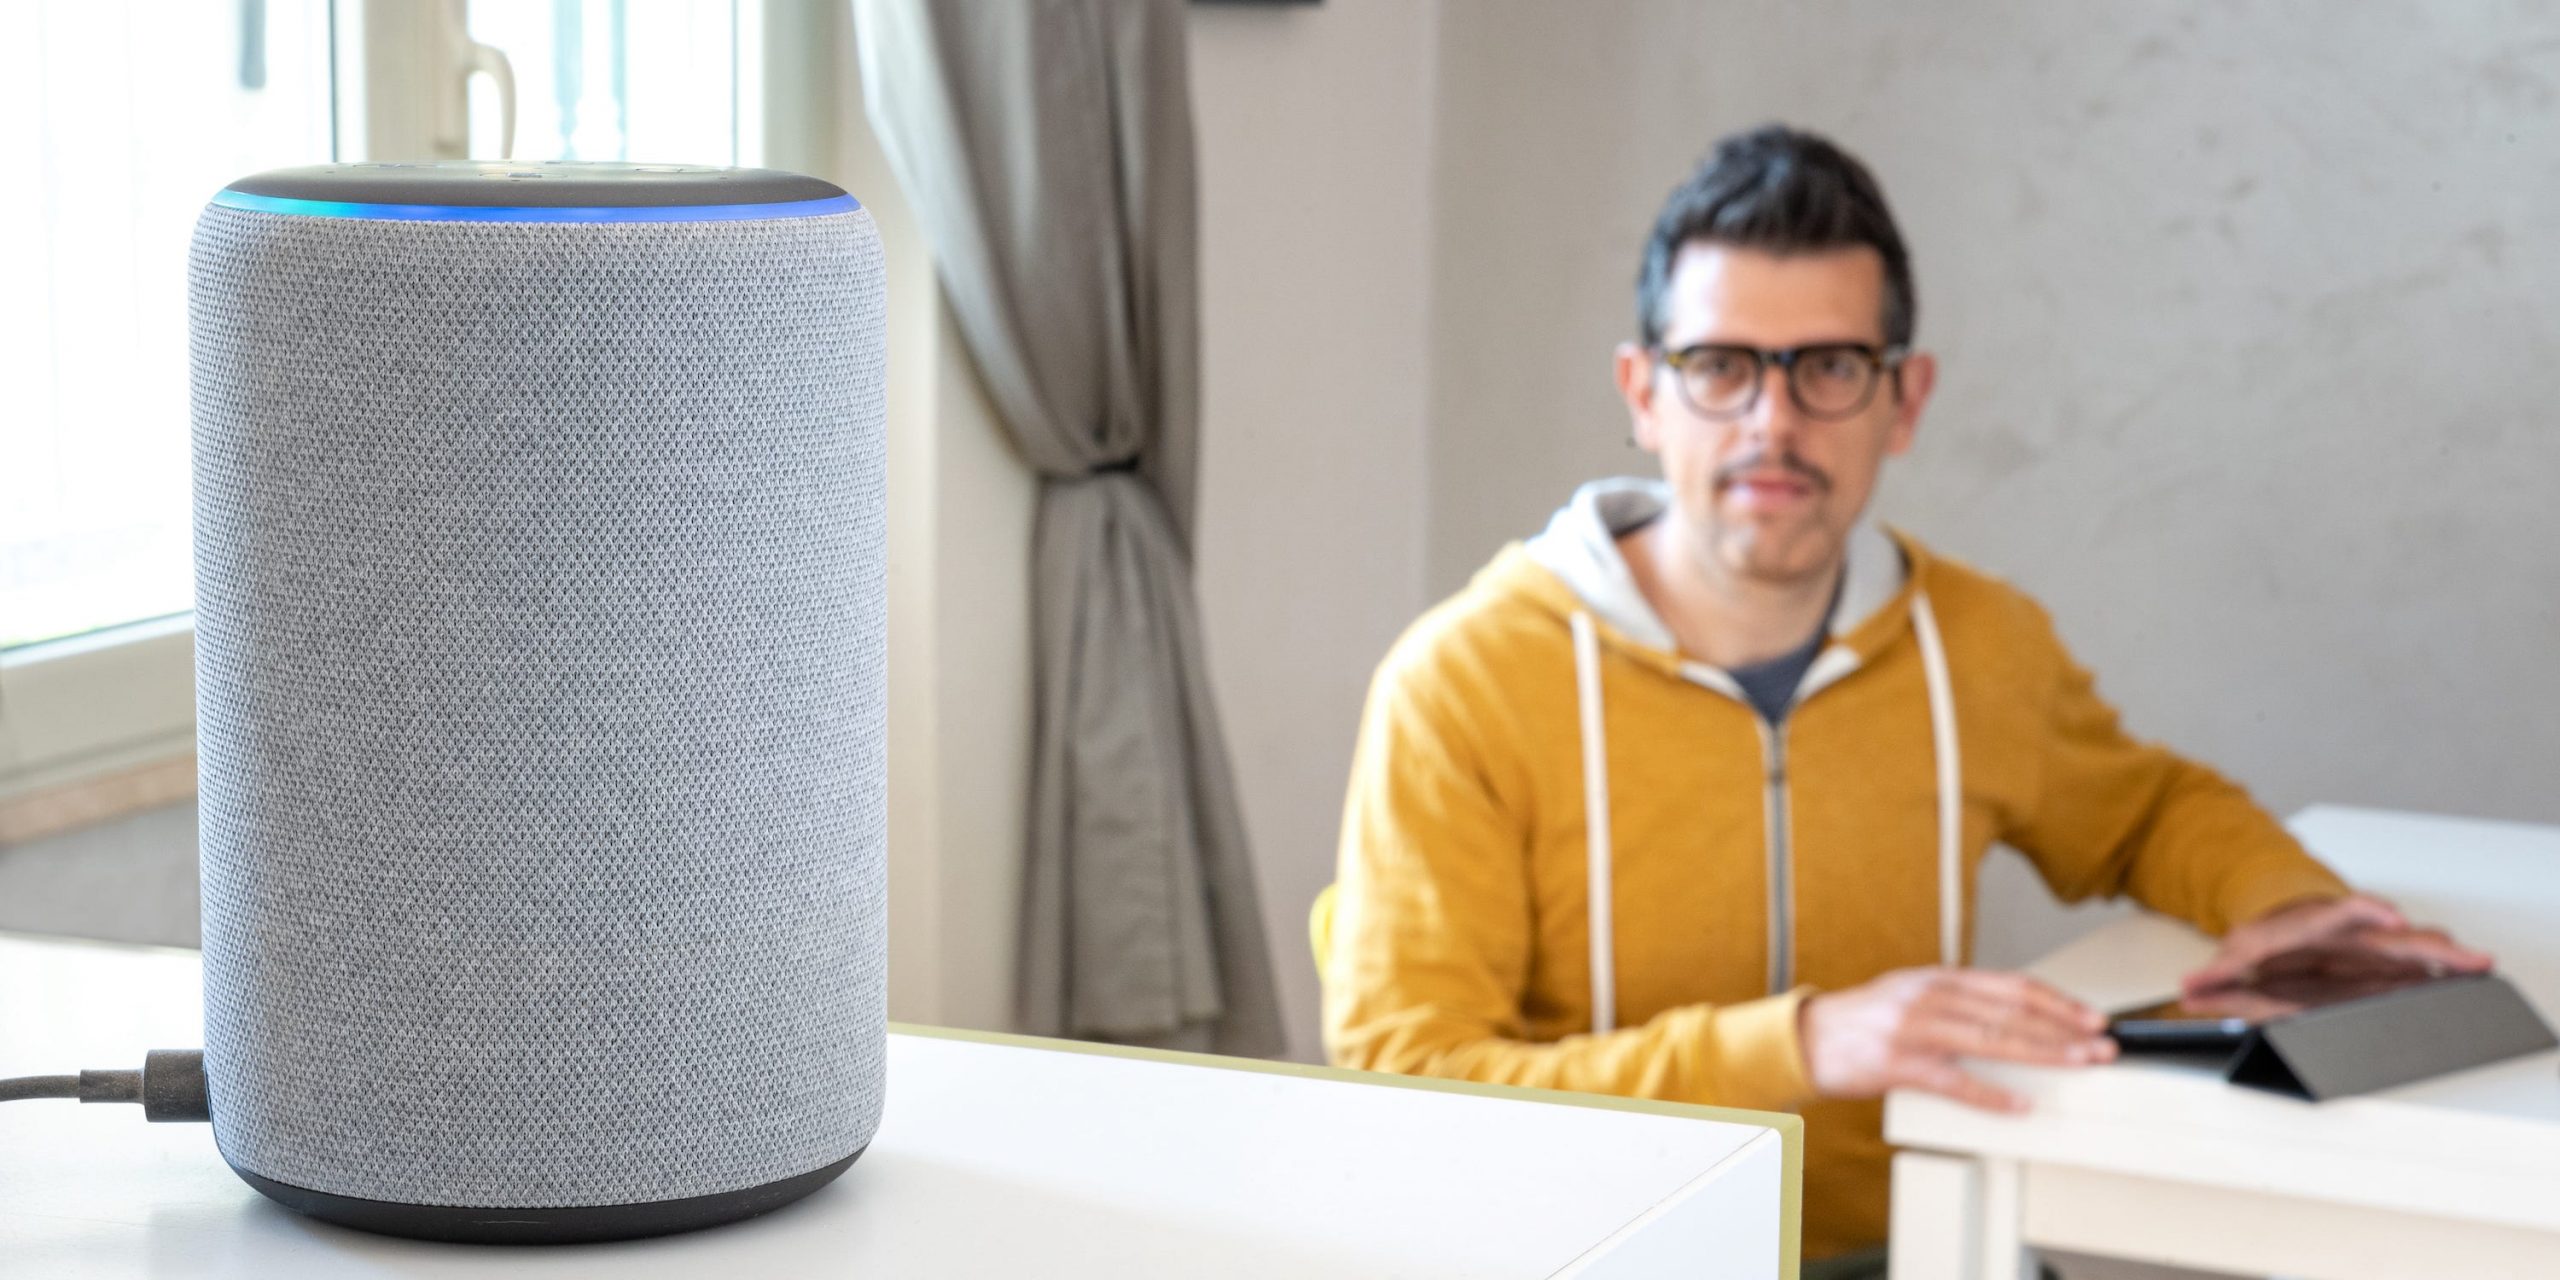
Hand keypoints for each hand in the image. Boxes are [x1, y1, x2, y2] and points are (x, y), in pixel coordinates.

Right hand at [1798, 968, 2115, 1112]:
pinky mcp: (1899, 1065)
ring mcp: (1915, 1030)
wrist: (1807, 1038)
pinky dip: (1992, 1095)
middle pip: (2011, 1011)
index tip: (2091, 1016)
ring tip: (2077, 1064)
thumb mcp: (1912, 996)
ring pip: (1993, 1039)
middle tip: (2101, 1044)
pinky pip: (1955, 1082)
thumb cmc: (1862, 1021)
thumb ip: (1959, 1002)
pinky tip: (2019, 1104)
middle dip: (2064, 1029)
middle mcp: (1930, 997)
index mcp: (1938, 978)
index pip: (2011, 985)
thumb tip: (2015, 1017)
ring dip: (2043, 1053)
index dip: (2057, 1001)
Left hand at [2181, 893, 2493, 996]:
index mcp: (2315, 925)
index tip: (2391, 915)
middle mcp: (2353, 933)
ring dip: (2450, 957)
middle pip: (2396, 934)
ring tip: (2481, 965)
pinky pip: (2423, 967)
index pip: (2343, 913)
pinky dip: (2446, 973)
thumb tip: (2190, 987)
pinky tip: (2473, 980)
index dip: (2368, 912)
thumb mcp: (2236, 955)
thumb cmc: (2265, 943)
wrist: (2280, 925)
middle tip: (2464, 954)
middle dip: (2430, 943)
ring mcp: (2376, 948)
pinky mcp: (2388, 966)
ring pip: (2418, 948)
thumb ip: (2216, 975)